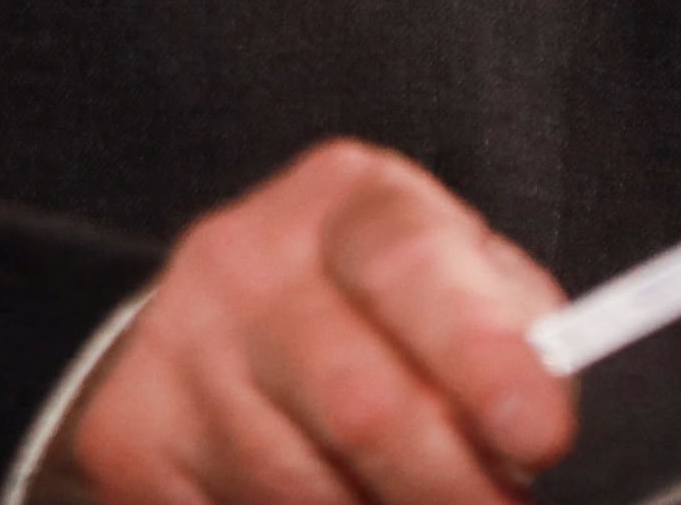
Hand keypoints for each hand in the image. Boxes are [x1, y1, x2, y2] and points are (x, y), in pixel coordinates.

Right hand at [43, 139, 576, 504]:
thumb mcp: (452, 280)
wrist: (213, 327)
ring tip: (400, 496)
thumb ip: (512, 327)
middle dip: (448, 486)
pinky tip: (330, 495)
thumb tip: (547, 401)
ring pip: (302, 487)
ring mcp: (181, 350)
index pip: (409, 266)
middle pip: (359, 403)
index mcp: (346, 205)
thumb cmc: (366, 309)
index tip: (539, 431)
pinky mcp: (133, 435)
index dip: (481, 354)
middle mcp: (247, 261)